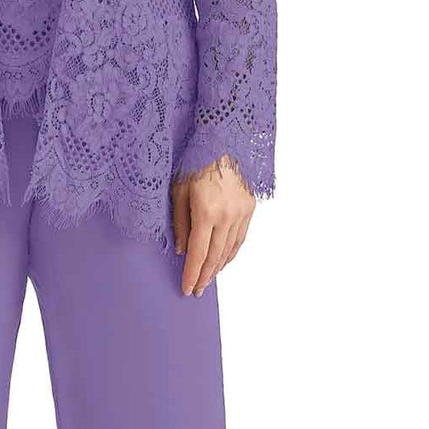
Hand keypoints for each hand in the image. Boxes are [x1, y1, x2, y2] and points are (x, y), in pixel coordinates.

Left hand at [171, 154, 254, 297]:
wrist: (225, 138)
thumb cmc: (196, 160)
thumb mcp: (178, 189)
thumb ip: (179, 222)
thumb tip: (181, 249)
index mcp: (206, 212)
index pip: (197, 254)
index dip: (191, 274)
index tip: (187, 289)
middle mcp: (227, 216)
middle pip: (215, 256)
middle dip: (205, 276)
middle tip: (197, 290)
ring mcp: (242, 212)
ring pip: (230, 250)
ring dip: (218, 267)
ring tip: (208, 278)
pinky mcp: (250, 207)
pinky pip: (241, 238)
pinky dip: (232, 252)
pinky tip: (224, 260)